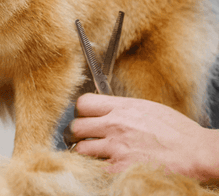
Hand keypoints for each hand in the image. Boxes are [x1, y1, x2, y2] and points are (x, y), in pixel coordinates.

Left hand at [64, 93, 218, 182]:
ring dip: (82, 151)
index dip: (79, 110)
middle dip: (74, 133)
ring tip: (89, 153)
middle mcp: (114, 125)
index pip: (83, 102)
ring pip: (80, 148)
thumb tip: (106, 110)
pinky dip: (95, 168)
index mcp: (121, 107)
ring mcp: (116, 148)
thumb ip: (122, 108)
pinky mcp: (120, 168)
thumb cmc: (176, 130)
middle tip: (79, 138)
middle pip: (75, 126)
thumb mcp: (146, 107)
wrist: (195, 152)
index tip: (83, 116)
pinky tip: (102, 166)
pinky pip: (95, 168)